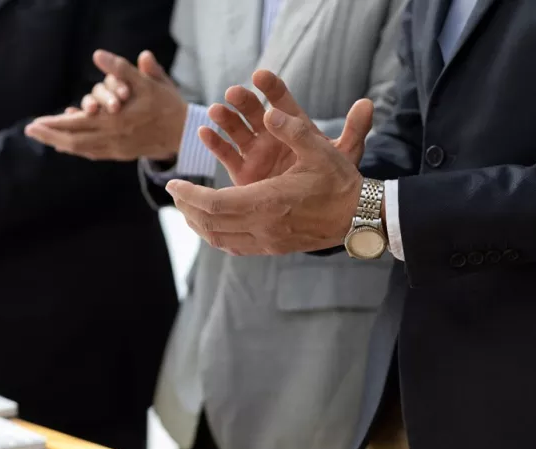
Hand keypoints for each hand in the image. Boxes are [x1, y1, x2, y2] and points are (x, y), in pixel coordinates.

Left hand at [24, 50, 186, 160]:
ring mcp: (116, 147)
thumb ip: (122, 69)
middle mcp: (113, 136)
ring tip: (41, 136)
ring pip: (81, 148)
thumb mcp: (147, 82)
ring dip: (59, 143)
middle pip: (74, 139)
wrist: (183, 133)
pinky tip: (64, 145)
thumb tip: (98, 54)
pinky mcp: (120, 153)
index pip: (78, 123)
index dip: (55, 123)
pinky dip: (76, 149)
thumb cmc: (166, 103)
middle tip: (30, 130)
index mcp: (116, 119)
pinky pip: (92, 153)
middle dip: (50, 135)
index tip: (35, 122)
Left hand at [166, 105, 367, 255]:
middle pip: (211, 224)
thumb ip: (293, 129)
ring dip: (198, 224)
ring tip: (186, 207)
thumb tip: (269, 112)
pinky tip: (210, 223)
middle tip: (175, 192)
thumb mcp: (320, 148)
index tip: (173, 183)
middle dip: (187, 208)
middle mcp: (264, 227)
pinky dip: (216, 235)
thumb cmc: (340, 181)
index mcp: (269, 202)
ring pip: (219, 239)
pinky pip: (234, 247)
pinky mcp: (274, 248)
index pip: (215, 204)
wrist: (362, 218)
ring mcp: (269, 242)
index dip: (190, 195)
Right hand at [201, 70, 373, 184]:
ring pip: (236, 131)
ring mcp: (255, 153)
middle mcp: (271, 136)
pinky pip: (226, 154)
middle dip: (242, 101)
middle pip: (254, 112)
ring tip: (215, 111)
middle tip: (233, 93)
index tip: (260, 76)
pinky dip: (214, 143)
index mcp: (294, 127)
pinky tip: (204, 132)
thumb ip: (355, 131)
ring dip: (225, 119)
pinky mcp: (243, 172)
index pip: (281, 101)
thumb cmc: (331, 179)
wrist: (316, 211)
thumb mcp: (344, 155)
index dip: (271, 88)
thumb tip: (368, 104)